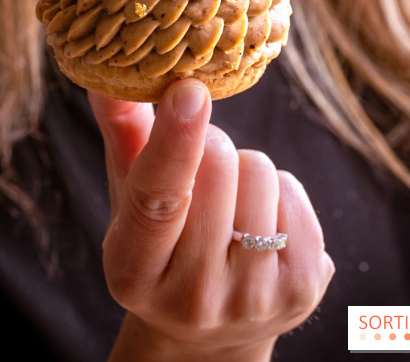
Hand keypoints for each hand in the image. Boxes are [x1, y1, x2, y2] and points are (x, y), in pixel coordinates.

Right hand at [90, 79, 334, 361]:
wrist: (208, 331)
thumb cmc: (162, 240)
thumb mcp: (129, 197)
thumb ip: (121, 134)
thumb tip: (107, 78)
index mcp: (133, 273)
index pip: (156, 200)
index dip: (174, 140)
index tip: (189, 90)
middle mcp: (192, 298)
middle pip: (219, 167)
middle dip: (211, 146)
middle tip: (199, 171)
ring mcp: (252, 300)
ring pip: (260, 172)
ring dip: (246, 168)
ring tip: (229, 201)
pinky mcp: (302, 292)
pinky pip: (295, 192)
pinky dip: (279, 190)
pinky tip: (260, 220)